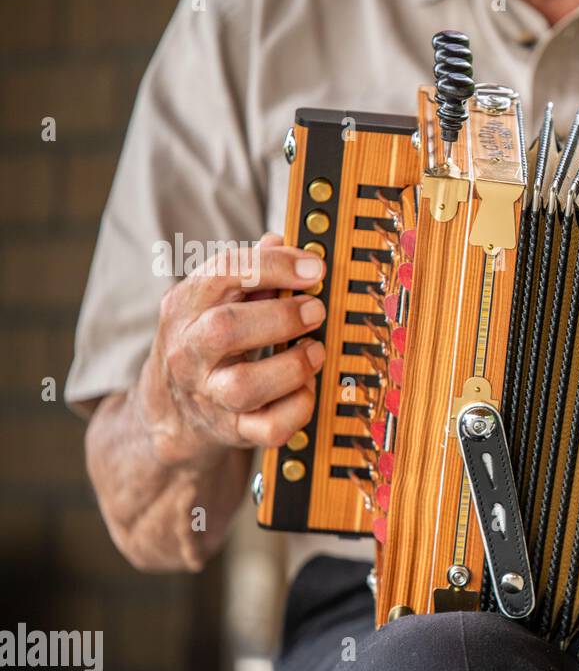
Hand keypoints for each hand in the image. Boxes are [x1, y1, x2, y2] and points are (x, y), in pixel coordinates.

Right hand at [136, 233, 328, 467]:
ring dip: (292, 366)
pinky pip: (269, 427)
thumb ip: (247, 270)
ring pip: (244, 386)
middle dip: (282, 317)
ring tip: (315, 350)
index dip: (274, 266)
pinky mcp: (231, 431)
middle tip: (316, 310)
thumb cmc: (205, 344)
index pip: (222, 273)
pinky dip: (298, 407)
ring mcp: (208, 394)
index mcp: (185, 307)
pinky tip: (306, 388)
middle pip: (226, 330)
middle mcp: (189, 351)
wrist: (170, 411)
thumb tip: (279, 240)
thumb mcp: (211, 300)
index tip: (314, 268)